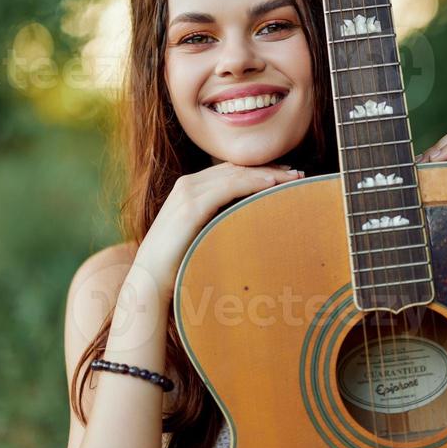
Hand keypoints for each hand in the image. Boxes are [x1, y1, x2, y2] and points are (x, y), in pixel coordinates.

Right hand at [133, 161, 303, 300]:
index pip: (231, 171)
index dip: (259, 170)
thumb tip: (246, 221)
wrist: (149, 279)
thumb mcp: (200, 232)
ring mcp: (188, 193)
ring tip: (292, 178)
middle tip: (297, 173)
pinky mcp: (190, 206)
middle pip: (236, 168)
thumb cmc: (177, 260)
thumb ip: (217, 220)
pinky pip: (228, 188)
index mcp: (189, 187)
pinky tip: (272, 185)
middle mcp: (188, 184)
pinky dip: (253, 183)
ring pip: (235, 174)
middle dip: (268, 169)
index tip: (285, 175)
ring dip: (267, 174)